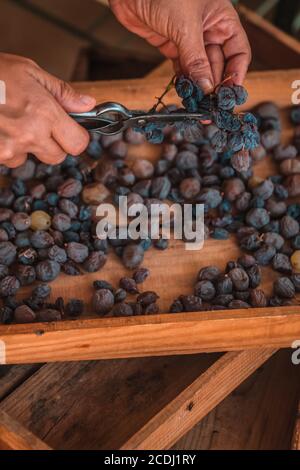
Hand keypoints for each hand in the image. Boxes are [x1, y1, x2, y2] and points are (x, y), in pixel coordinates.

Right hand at [0, 53, 95, 167]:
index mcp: (44, 113)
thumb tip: (88, 105)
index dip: (76, 137)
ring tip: (10, 120)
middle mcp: (29, 135)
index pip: (77, 144)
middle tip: (36, 123)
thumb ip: (62, 92)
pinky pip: (8, 159)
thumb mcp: (29, 72)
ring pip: (29, 158)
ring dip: (25, 145)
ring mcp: (9, 148)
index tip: (70, 130)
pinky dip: (6, 147)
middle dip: (52, 143)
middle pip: (57, 156)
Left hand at [109, 0, 250, 92]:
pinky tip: (184, 93)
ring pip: (199, 69)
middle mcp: (208, 30)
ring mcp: (189, 39)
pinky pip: (182, 68)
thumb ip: (196, 59)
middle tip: (209, 105)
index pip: (238, 52)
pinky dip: (183, 81)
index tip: (229, 94)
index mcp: (222, 19)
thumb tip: (207, 87)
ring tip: (196, 104)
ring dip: (198, 87)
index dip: (236, 74)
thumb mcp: (185, 25)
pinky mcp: (171, 45)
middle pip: (218, 64)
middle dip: (214, 85)